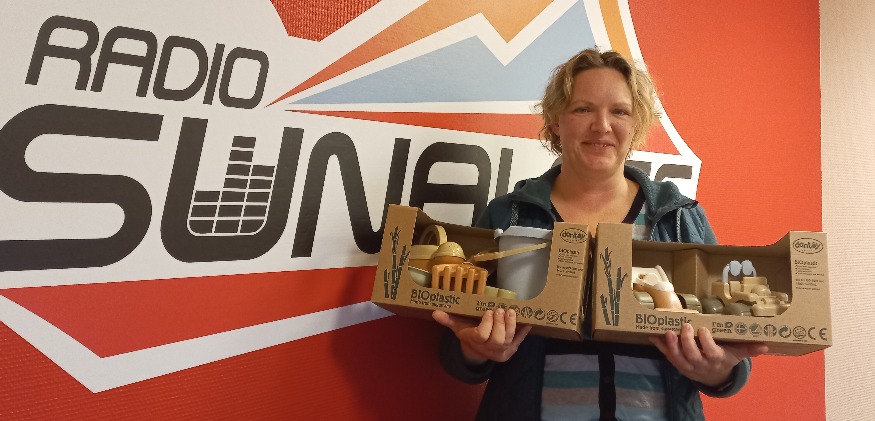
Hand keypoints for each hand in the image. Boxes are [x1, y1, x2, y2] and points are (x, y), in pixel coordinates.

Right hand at [432, 308, 531, 364]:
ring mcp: (501, 352)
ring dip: (511, 326)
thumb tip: (435, 312)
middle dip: (500, 324)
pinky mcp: (511, 351)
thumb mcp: (457, 328)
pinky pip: (518, 342)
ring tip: (511, 312)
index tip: (488, 311)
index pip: (482, 335)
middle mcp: (489, 349)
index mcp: (475, 342)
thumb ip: (448, 320)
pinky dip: (523, 333)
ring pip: (508, 341)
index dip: (487, 324)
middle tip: (500, 310)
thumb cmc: (467, 334)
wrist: (476, 352)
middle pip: (497, 339)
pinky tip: (528, 322)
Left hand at [650, 323, 767, 386]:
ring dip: (671, 345)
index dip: (706, 342)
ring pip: (677, 358)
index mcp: (716, 359)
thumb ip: (749, 349)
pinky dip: (660, 346)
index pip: (711, 352)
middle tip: (685, 326)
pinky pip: (667, 356)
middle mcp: (701, 364)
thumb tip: (766, 346)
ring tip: (668, 332)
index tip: (703, 329)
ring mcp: (687, 365)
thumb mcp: (738, 354)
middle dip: (687, 341)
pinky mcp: (677, 364)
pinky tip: (653, 335)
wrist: (714, 377)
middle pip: (692, 355)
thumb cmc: (725, 359)